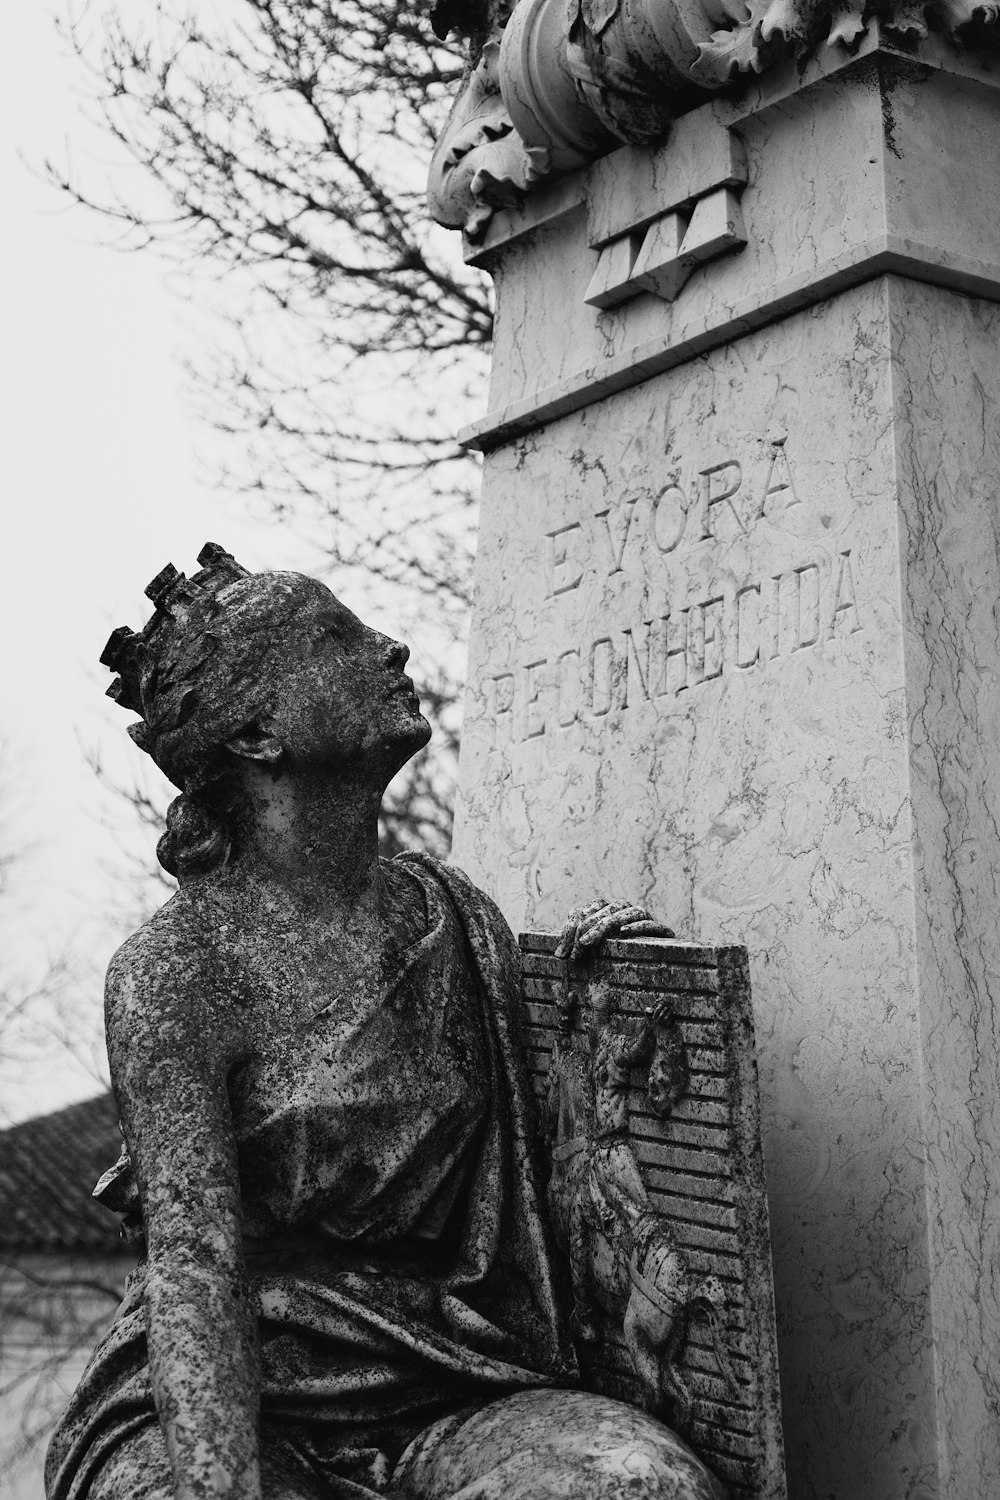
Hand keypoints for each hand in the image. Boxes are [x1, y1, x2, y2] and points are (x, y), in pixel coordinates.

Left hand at [554, 899, 674, 961]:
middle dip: (584, 930)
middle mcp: (626, 910)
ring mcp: (645, 918)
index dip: (570, 930)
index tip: (561, 953)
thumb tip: (560, 953)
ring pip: (625, 912)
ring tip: (587, 942)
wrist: (661, 964)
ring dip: (603, 925)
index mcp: (608, 911)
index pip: (585, 910)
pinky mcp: (662, 931)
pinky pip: (649, 924)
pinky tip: (622, 934)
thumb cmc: (621, 961)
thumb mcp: (595, 954)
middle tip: (574, 952)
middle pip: (603, 909)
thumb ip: (579, 947)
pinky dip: (636, 926)